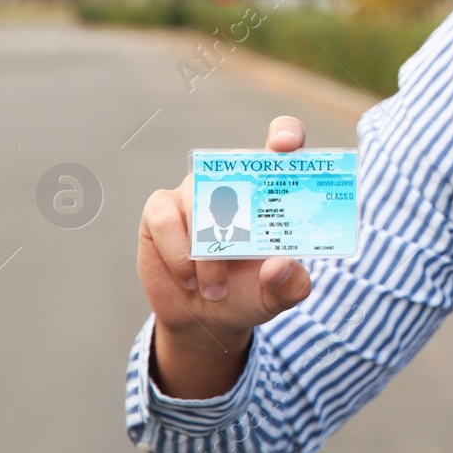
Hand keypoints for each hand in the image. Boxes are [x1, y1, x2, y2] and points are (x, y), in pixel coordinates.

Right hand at [136, 115, 314, 396]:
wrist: (206, 318)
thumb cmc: (252, 293)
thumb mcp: (281, 294)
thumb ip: (291, 283)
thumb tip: (279, 265)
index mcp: (272, 190)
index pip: (284, 144)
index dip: (285, 134)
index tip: (284, 144)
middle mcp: (233, 182)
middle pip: (234, 170)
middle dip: (239, 214)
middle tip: (241, 252)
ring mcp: (195, 192)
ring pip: (199, 204)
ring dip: (208, 254)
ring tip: (216, 288)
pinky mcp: (161, 210)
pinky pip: (165, 220)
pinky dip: (178, 254)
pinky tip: (190, 279)